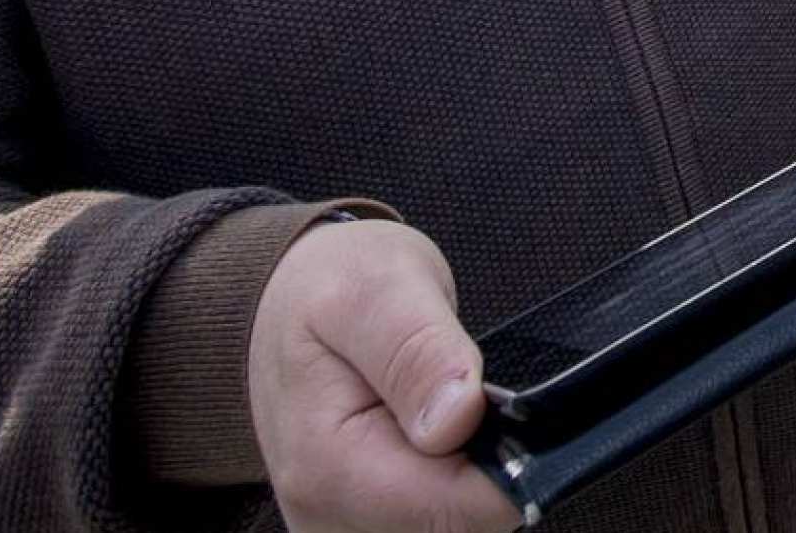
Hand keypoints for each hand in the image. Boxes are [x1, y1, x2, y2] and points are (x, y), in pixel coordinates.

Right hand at [247, 217, 521, 532]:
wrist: (287, 305)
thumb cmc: (334, 287)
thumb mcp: (379, 288)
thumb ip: (418, 349)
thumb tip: (458, 418)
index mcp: (328, 468)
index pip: (458, 511)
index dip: (508, 463)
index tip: (506, 408)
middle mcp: (326, 521)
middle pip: (458, 527)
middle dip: (487, 470)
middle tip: (466, 397)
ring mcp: (338, 532)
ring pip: (451, 528)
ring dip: (468, 479)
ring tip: (443, 414)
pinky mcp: (357, 529)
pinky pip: (434, 524)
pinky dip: (450, 488)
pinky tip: (437, 443)